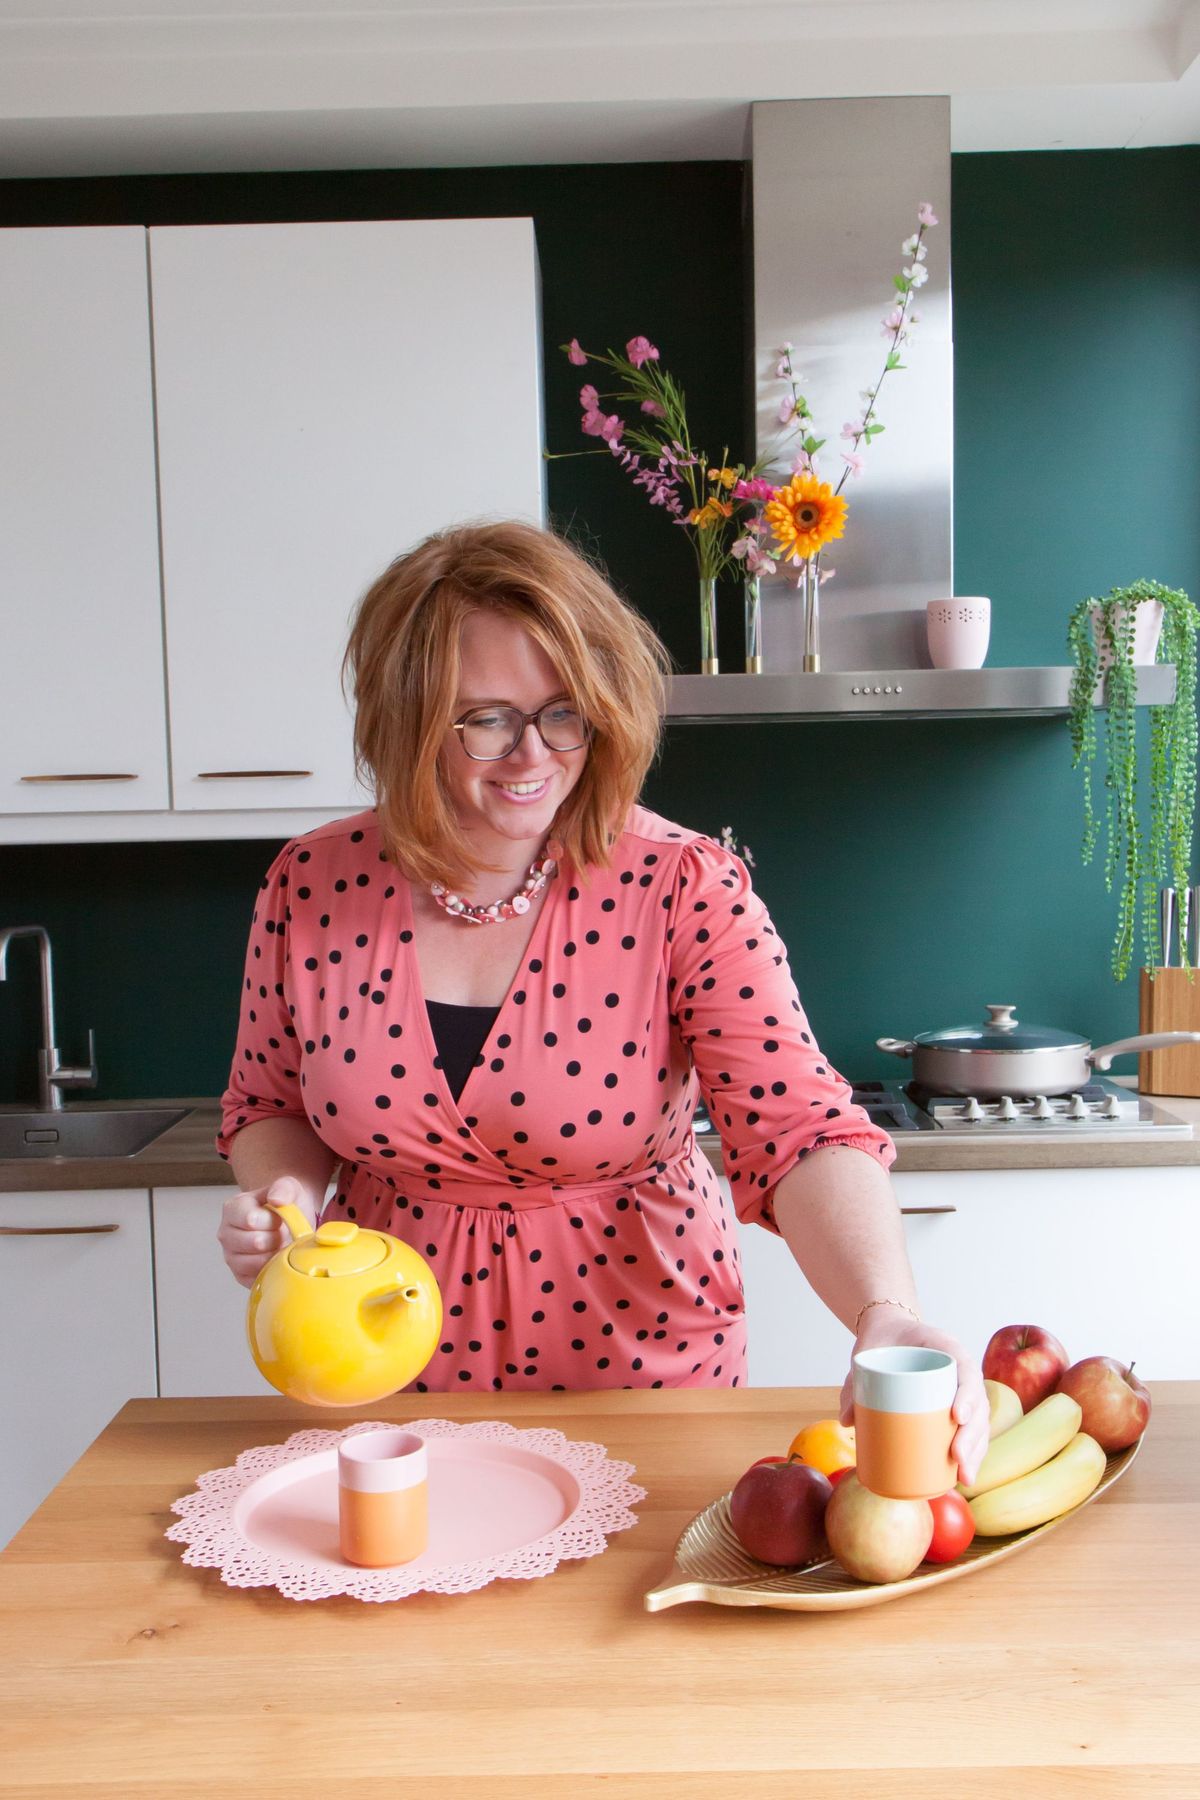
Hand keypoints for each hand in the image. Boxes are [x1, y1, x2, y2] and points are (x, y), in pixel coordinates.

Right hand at [218, 1176, 315, 1287]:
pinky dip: (271, 1270)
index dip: (273, 1221)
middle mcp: (226, 1233)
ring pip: (255, 1263)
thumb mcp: (288, 1187)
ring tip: (279, 1244)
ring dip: (275, 1255)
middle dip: (276, 1238)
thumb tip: (277, 1200)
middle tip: (281, 1232)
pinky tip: (276, 1258)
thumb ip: (283, 1188)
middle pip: (255, 1242)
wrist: (289, 1219)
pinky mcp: (240, 1275)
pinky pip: (256, 1278)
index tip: (279, 1218)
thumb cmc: (285, 1204)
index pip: (251, 1220)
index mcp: (232, 1208)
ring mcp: (231, 1256)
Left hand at [837, 1305, 988, 1489]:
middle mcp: (959, 1368)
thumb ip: (853, 1383)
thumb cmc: (880, 1343)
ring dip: (976, 1450)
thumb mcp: (865, 1355)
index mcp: (944, 1347)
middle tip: (957, 1457)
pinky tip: (965, 1477)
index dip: (967, 1394)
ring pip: (980, 1420)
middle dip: (973, 1433)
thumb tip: (846, 1421)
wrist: (888, 1334)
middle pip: (978, 1401)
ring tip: (964, 1477)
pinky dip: (971, 1453)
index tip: (957, 1417)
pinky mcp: (953, 1407)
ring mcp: (960, 1389)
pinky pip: (970, 1430)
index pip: (966, 1368)